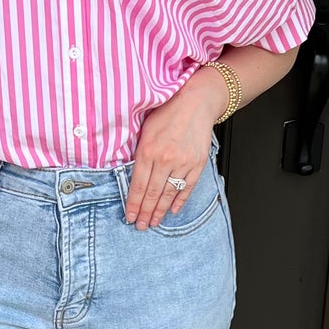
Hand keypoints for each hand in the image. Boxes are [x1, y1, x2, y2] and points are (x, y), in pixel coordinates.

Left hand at [125, 66, 227, 229]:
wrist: (196, 102)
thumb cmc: (167, 111)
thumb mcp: (145, 129)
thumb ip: (138, 152)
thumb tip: (131, 175)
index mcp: (149, 150)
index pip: (138, 185)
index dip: (134, 204)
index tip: (130, 216)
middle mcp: (166, 159)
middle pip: (153, 193)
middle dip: (146, 212)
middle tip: (140, 226)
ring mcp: (183, 163)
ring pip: (170, 193)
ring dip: (161, 210)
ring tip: (154, 222)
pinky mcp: (198, 163)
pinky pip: (188, 187)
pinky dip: (180, 200)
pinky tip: (173, 210)